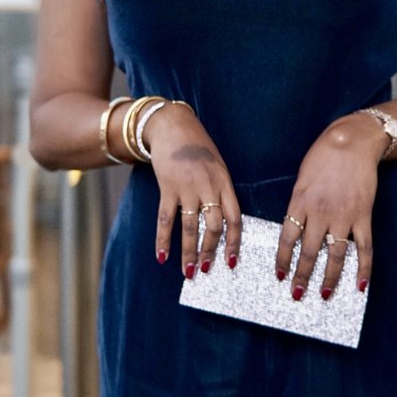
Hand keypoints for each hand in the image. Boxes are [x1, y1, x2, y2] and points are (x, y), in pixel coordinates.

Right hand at [144, 103, 241, 276]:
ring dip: (189, 252)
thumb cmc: (198, 147)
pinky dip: (163, 239)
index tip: (232, 262)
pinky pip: (165, 218)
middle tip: (205, 270)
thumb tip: (222, 221)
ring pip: (190, 227)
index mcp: (224, 182)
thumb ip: (220, 190)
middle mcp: (208, 187)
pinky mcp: (167, 187)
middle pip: (214, 226)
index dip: (234, 242)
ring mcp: (187, 188)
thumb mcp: (217, 165)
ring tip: (188, 271)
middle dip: (210, 252)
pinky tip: (162, 256)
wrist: (173, 126)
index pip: (234, 218)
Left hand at [275, 114, 384, 298]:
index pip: (288, 238)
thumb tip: (296, 230)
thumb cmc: (323, 156)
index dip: (283, 260)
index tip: (279, 276)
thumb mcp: (302, 179)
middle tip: (297, 295)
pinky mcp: (363, 216)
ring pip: (335, 255)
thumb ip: (299, 204)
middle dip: (302, 277)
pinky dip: (363, 268)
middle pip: (310, 252)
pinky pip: (364, 248)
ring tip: (324, 296)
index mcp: (300, 202)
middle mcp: (321, 213)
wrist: (352, 141)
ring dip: (329, 278)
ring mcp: (344, 216)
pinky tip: (360, 286)